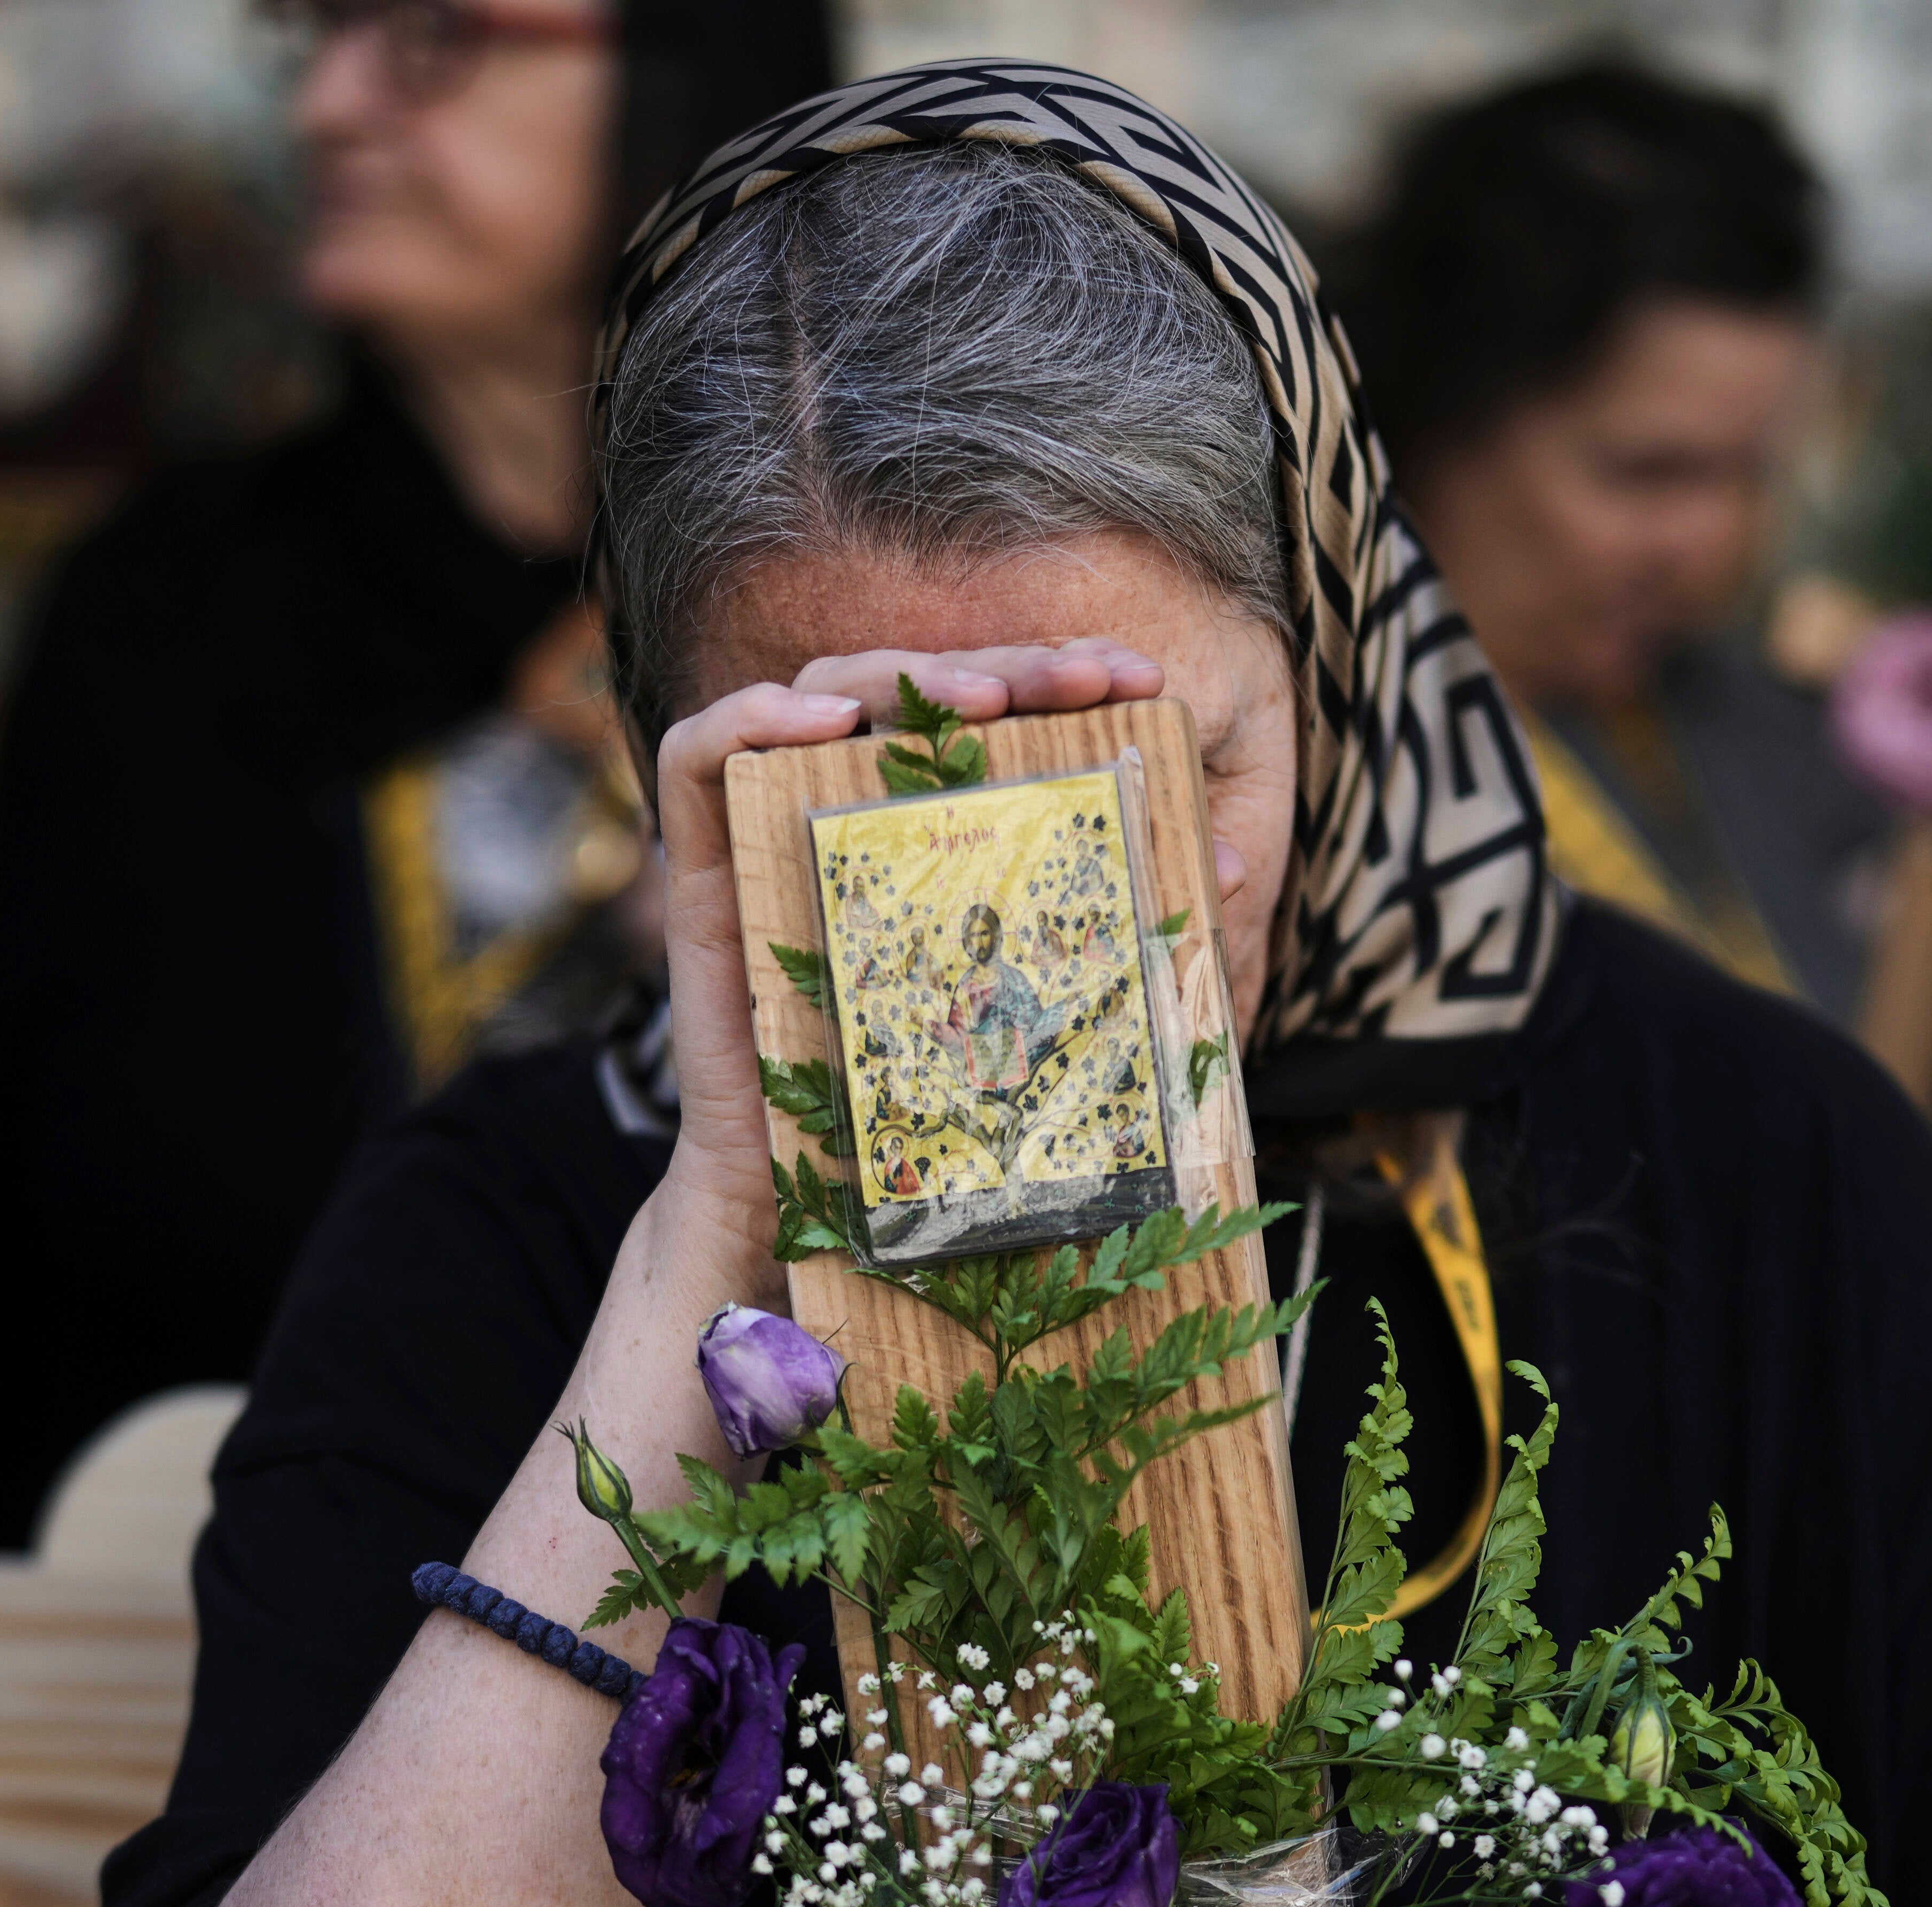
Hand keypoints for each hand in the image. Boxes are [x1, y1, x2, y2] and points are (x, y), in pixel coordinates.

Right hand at [647, 641, 1165, 1254]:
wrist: (808, 1217)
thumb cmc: (930, 1120)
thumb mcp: (1053, 1019)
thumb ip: (1135, 941)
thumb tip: (1235, 866)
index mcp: (936, 836)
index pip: (989, 716)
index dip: (1059, 679)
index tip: (1138, 679)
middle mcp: (851, 818)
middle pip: (909, 689)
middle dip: (1003, 665)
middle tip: (1079, 678)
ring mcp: (772, 836)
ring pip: (813, 695)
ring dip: (893, 675)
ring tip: (977, 701)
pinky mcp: (703, 874)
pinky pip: (696, 756)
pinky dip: (748, 714)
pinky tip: (823, 720)